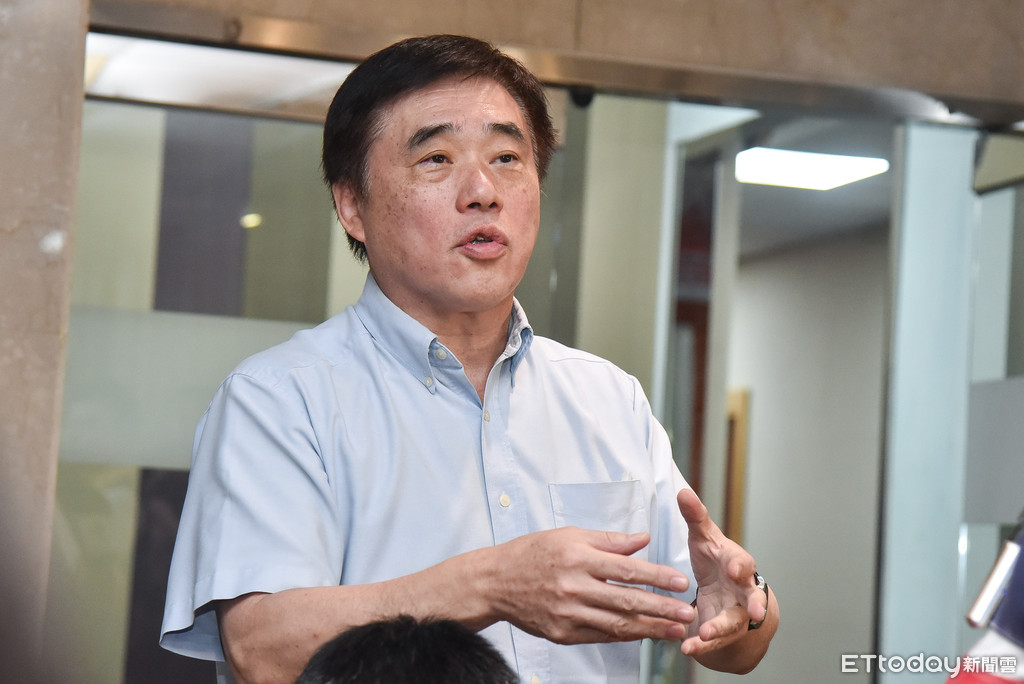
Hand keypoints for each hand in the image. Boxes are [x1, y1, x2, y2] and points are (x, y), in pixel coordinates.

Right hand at [486, 526, 695, 644]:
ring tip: (676, 630)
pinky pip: (600, 636)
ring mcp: (568, 613)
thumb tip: (643, 539)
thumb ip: (608, 540)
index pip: (626, 569)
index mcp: (578, 558)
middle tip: (688, 613)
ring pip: (617, 623)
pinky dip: (625, 636)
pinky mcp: (562, 633)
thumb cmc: (531, 553)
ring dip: (650, 628)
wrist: (494, 582)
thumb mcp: (568, 535)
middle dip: (661, 608)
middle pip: (626, 600)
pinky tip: (644, 635)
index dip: (657, 576)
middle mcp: (574, 587)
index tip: (680, 582)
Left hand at [676, 488, 767, 656]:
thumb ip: (695, 517)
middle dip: (754, 603)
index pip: (743, 563)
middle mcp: (742, 591)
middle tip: (755, 611)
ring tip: (706, 634)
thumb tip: (682, 491)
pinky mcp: (724, 632)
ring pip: (733, 623)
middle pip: (752, 597)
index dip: (741, 566)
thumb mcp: (704, 538)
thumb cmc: (715, 561)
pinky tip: (687, 649)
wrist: (728, 595)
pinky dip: (701, 646)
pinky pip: (715, 641)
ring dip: (720, 629)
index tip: (738, 569)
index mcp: (737, 564)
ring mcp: (736, 614)